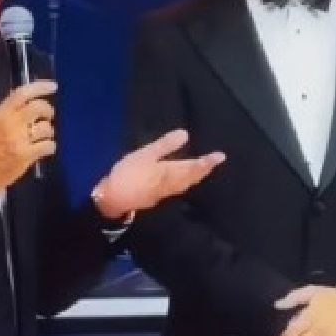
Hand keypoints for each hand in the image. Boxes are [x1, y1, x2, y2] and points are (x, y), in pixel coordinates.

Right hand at [0, 80, 57, 196]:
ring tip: (43, 136)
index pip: (22, 93)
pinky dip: (50, 146)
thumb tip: (28, 106)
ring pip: (46, 128)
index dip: (40, 87)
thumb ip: (7, 113)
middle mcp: (10, 123)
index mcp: (0, 114)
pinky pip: (48, 145)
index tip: (53, 87)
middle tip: (48, 116)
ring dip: (48, 131)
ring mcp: (19, 140)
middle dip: (48, 110)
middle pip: (39, 107)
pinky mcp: (26, 156)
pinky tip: (45, 148)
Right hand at [91, 129, 224, 220]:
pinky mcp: (156, 196)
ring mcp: (164, 192)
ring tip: (201, 171)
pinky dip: (184, 182)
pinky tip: (181, 181)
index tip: (221, 156)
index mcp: (172, 172)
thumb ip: (165, 145)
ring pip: (186, 184)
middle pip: (192, 177)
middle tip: (213, 163)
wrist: (114, 201)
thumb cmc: (129, 175)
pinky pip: (177, 188)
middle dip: (203, 170)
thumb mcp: (145, 155)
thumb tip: (185, 134)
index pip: (195, 166)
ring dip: (195, 177)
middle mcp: (173, 184)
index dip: (208, 161)